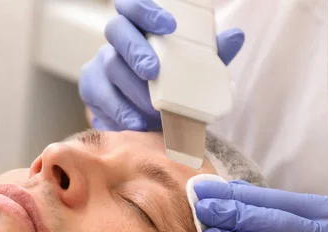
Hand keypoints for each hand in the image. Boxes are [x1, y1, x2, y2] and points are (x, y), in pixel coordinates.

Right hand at [79, 0, 244, 131]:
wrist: (150, 118)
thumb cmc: (174, 86)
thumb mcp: (196, 70)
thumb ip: (212, 55)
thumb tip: (236, 36)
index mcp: (141, 27)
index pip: (132, 6)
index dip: (145, 10)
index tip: (168, 26)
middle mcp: (117, 41)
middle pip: (116, 31)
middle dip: (135, 51)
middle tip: (153, 72)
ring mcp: (100, 65)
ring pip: (109, 70)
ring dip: (131, 90)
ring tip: (151, 110)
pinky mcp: (91, 91)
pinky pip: (99, 99)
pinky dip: (119, 113)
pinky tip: (135, 124)